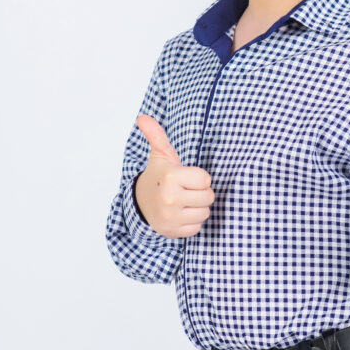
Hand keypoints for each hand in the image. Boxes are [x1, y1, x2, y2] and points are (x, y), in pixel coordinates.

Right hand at [133, 114, 214, 237]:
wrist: (140, 203)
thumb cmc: (159, 177)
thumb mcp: (160, 156)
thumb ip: (157, 135)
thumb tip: (143, 117)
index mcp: (171, 177)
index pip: (206, 179)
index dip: (199, 178)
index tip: (187, 178)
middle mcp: (170, 198)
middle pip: (208, 197)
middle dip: (200, 193)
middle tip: (185, 190)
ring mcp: (170, 217)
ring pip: (205, 213)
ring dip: (197, 208)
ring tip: (183, 202)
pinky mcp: (172, 231)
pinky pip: (197, 227)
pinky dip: (191, 222)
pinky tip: (180, 215)